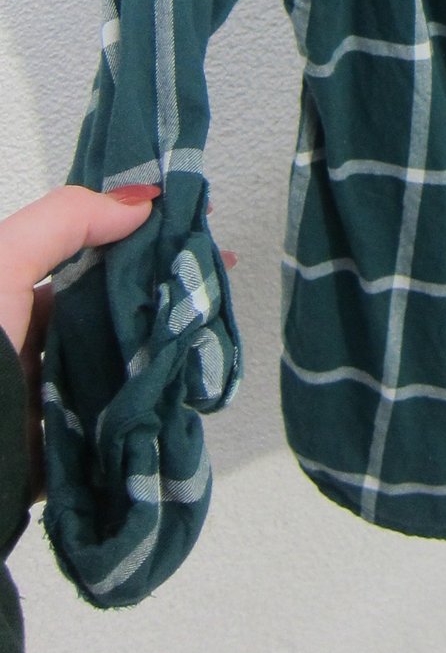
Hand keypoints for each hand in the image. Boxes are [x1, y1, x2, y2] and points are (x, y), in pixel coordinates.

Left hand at [0, 185, 237, 506]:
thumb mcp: (1, 265)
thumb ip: (63, 222)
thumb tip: (140, 202)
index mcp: (16, 300)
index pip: (92, 258)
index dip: (142, 237)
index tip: (197, 225)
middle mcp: (33, 346)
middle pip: (113, 310)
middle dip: (163, 294)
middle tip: (216, 279)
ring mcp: (50, 399)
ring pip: (121, 365)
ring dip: (162, 352)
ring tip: (212, 330)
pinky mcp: (65, 450)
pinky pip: (116, 422)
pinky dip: (148, 407)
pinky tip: (186, 386)